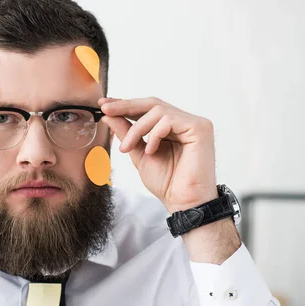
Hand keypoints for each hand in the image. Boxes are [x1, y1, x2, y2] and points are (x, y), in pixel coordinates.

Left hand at [99, 97, 217, 213]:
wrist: (182, 202)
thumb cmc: (166, 182)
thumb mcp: (138, 153)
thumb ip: (126, 133)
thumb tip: (108, 115)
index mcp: (172, 127)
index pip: (147, 108)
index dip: (125, 104)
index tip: (104, 105)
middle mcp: (185, 121)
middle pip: (152, 103)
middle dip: (126, 105)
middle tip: (106, 110)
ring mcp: (194, 123)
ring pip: (158, 110)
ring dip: (136, 129)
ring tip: (127, 148)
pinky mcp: (200, 128)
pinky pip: (169, 120)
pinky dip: (154, 135)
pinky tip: (151, 151)